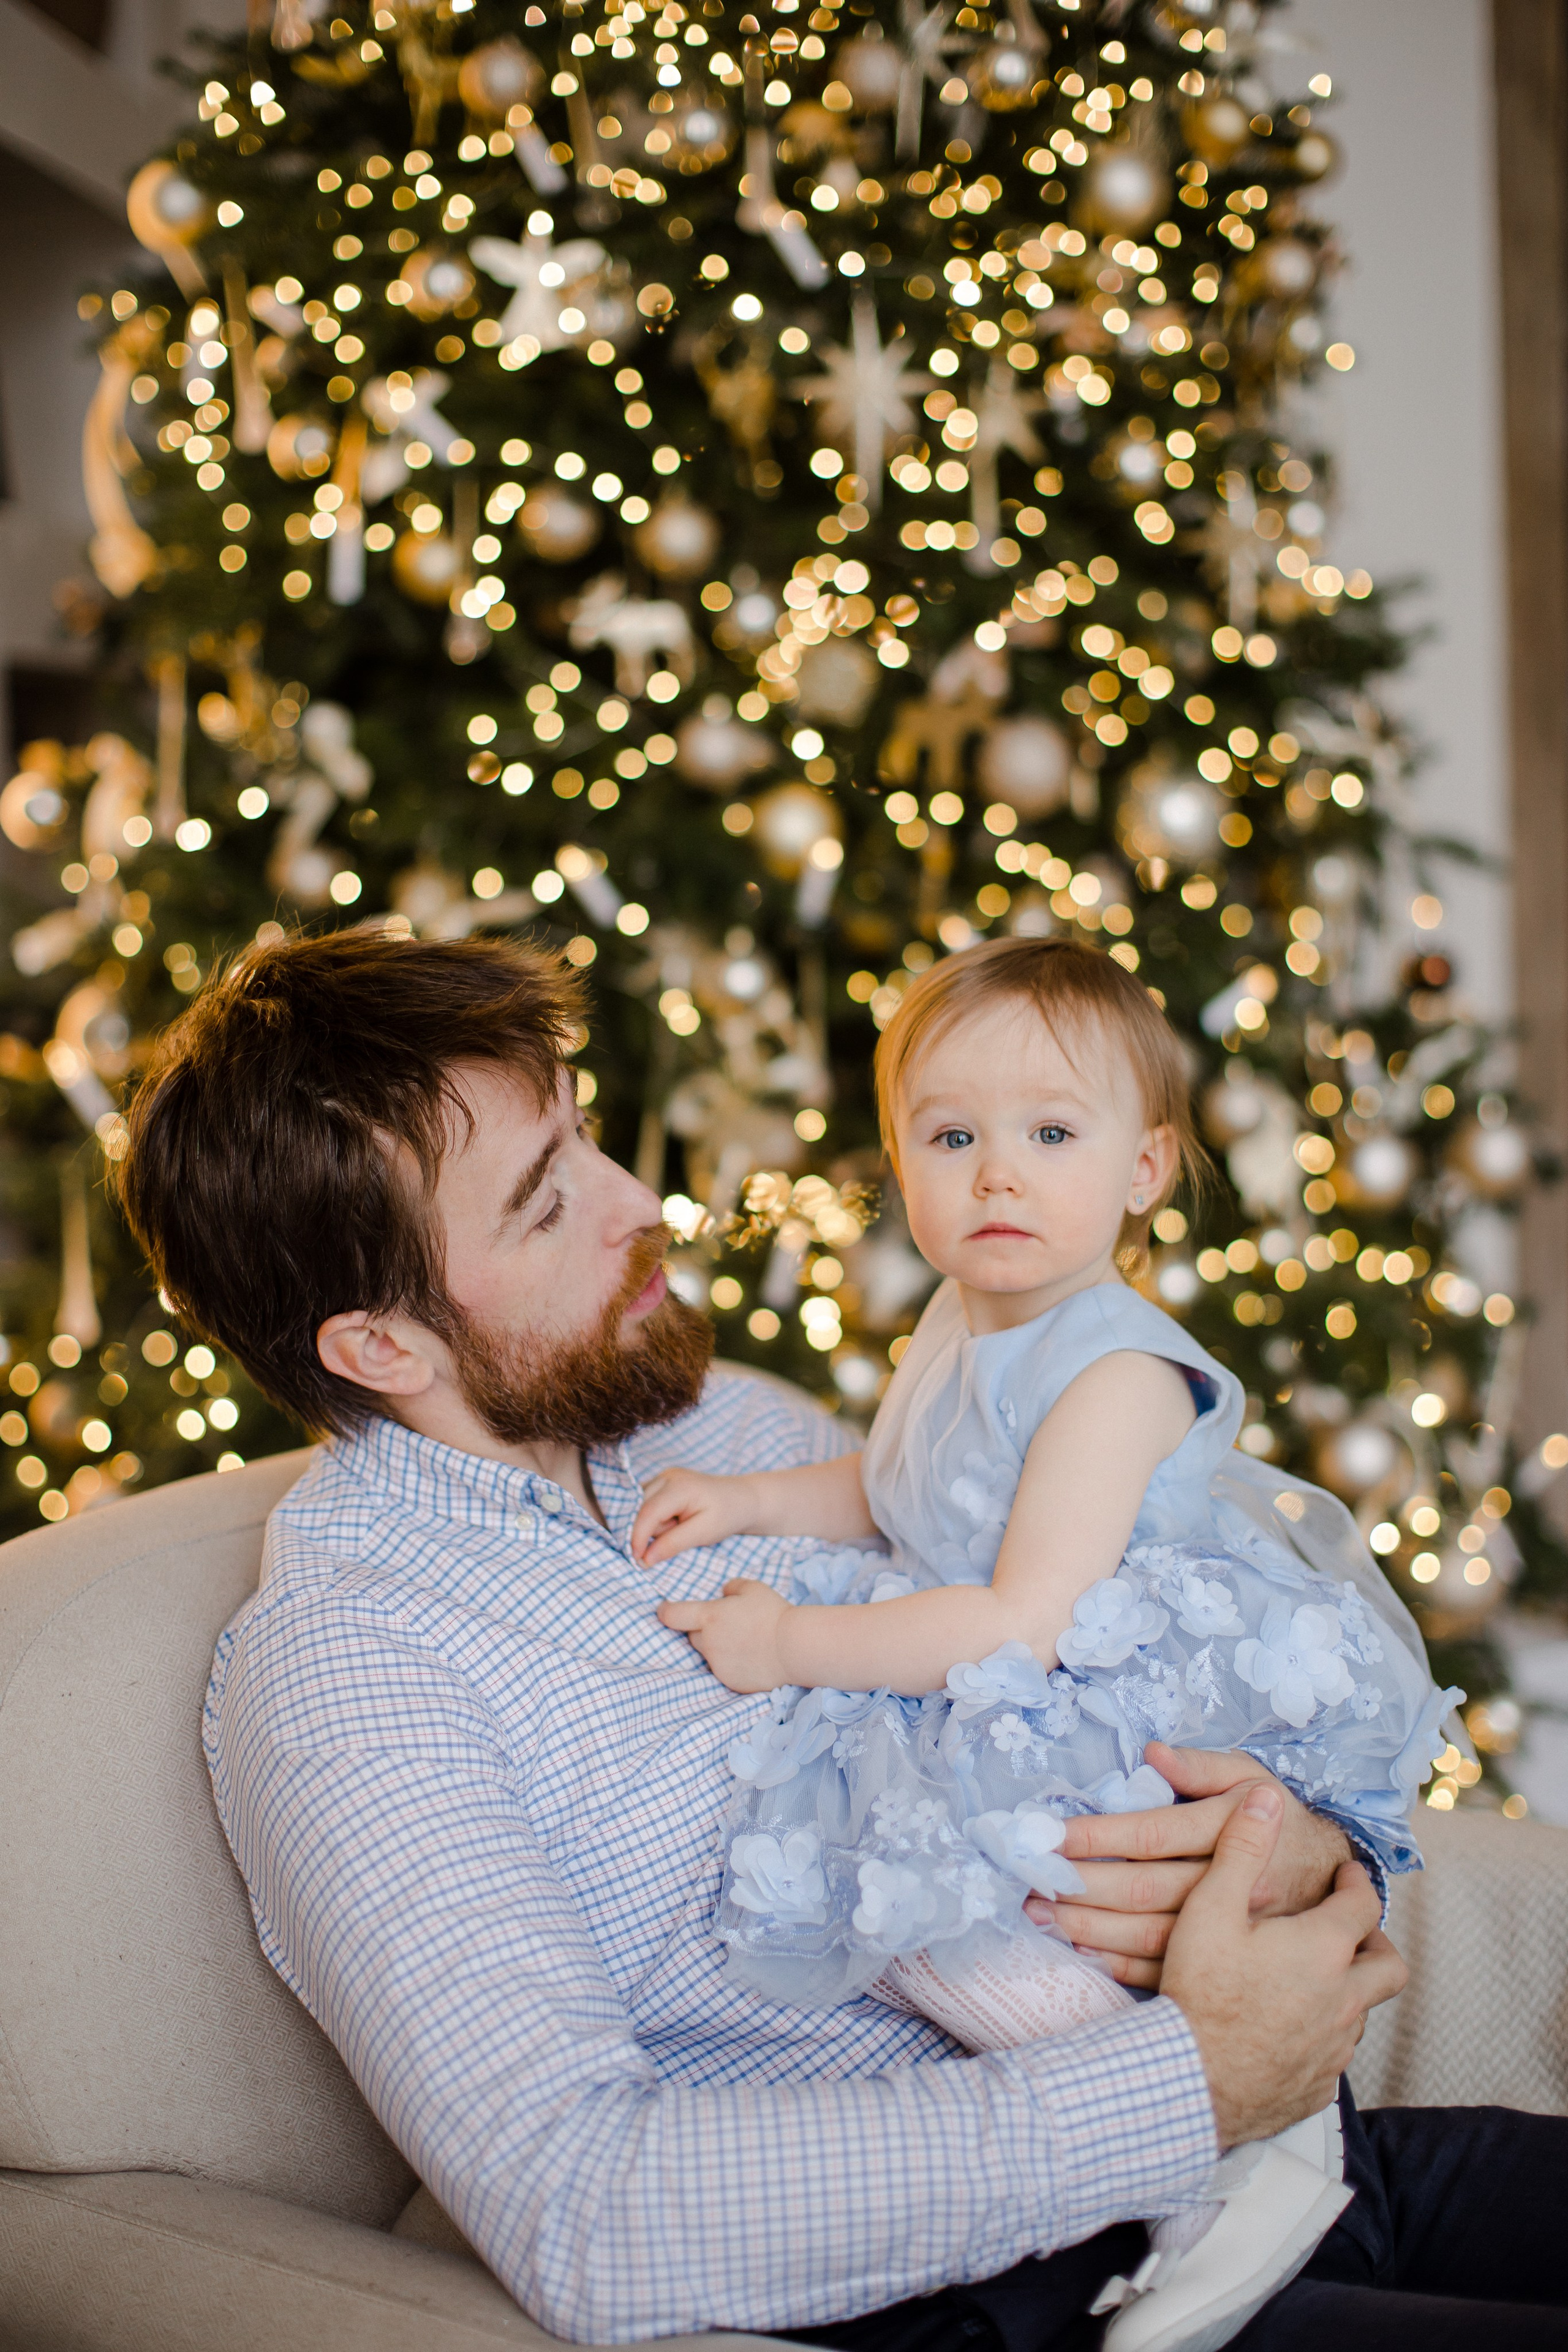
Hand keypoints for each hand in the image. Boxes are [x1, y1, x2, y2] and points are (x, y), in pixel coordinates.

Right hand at [633, 1469, 758, 1566]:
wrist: (742, 1499)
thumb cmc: (727, 1515)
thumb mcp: (704, 1534)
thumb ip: (673, 1544)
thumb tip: (644, 1558)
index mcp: (680, 1486)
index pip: (648, 1512)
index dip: (638, 1537)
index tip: (637, 1560)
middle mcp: (667, 1476)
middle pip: (640, 1509)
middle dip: (652, 1530)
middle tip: (680, 1533)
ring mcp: (664, 1476)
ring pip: (640, 1507)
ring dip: (654, 1524)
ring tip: (680, 1525)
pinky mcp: (662, 1482)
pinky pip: (646, 1504)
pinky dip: (655, 1517)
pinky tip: (674, 1519)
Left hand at [656, 1579, 790, 1691]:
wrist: (793, 1648)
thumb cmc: (773, 1613)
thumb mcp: (753, 1588)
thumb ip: (732, 1587)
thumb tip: (723, 1593)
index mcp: (709, 1617)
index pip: (672, 1615)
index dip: (665, 1611)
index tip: (664, 1610)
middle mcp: (708, 1643)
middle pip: (692, 1636)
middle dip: (702, 1630)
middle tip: (725, 1625)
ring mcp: (718, 1665)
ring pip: (709, 1654)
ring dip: (717, 1647)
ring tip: (743, 1642)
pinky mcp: (729, 1682)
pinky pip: (724, 1670)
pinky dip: (732, 1663)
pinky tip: (751, 1657)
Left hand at [1029, 1746, 1351, 1989]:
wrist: (1333, 1884)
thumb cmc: (1277, 1819)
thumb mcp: (1251, 1777)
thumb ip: (1202, 1766)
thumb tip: (1152, 1753)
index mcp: (1230, 1833)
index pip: (1152, 1835)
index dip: (1098, 1835)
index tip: (1052, 1834)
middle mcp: (1228, 1887)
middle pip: (1142, 1890)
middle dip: (1081, 1886)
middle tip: (1031, 1881)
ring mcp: (1226, 1932)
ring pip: (1148, 1935)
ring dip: (1089, 1928)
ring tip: (1041, 1916)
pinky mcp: (1221, 1962)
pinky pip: (1165, 1969)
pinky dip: (1119, 1965)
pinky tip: (1082, 1953)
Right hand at [1162, 1781, 1405, 2146]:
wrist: (1189, 2084)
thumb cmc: (1200, 1992)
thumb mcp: (1211, 1908)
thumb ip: (1242, 1848)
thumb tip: (1268, 1796)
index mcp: (1324, 1950)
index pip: (1362, 1904)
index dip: (1356, 1883)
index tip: (1346, 1874)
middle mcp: (1344, 2001)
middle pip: (1389, 1965)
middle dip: (1376, 1941)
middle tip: (1351, 1930)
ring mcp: (1333, 2050)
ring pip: (1361, 2013)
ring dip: (1346, 1991)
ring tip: (1312, 1980)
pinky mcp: (1316, 2089)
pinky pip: (1333, 2057)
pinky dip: (1321, 2037)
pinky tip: (1288, 2032)